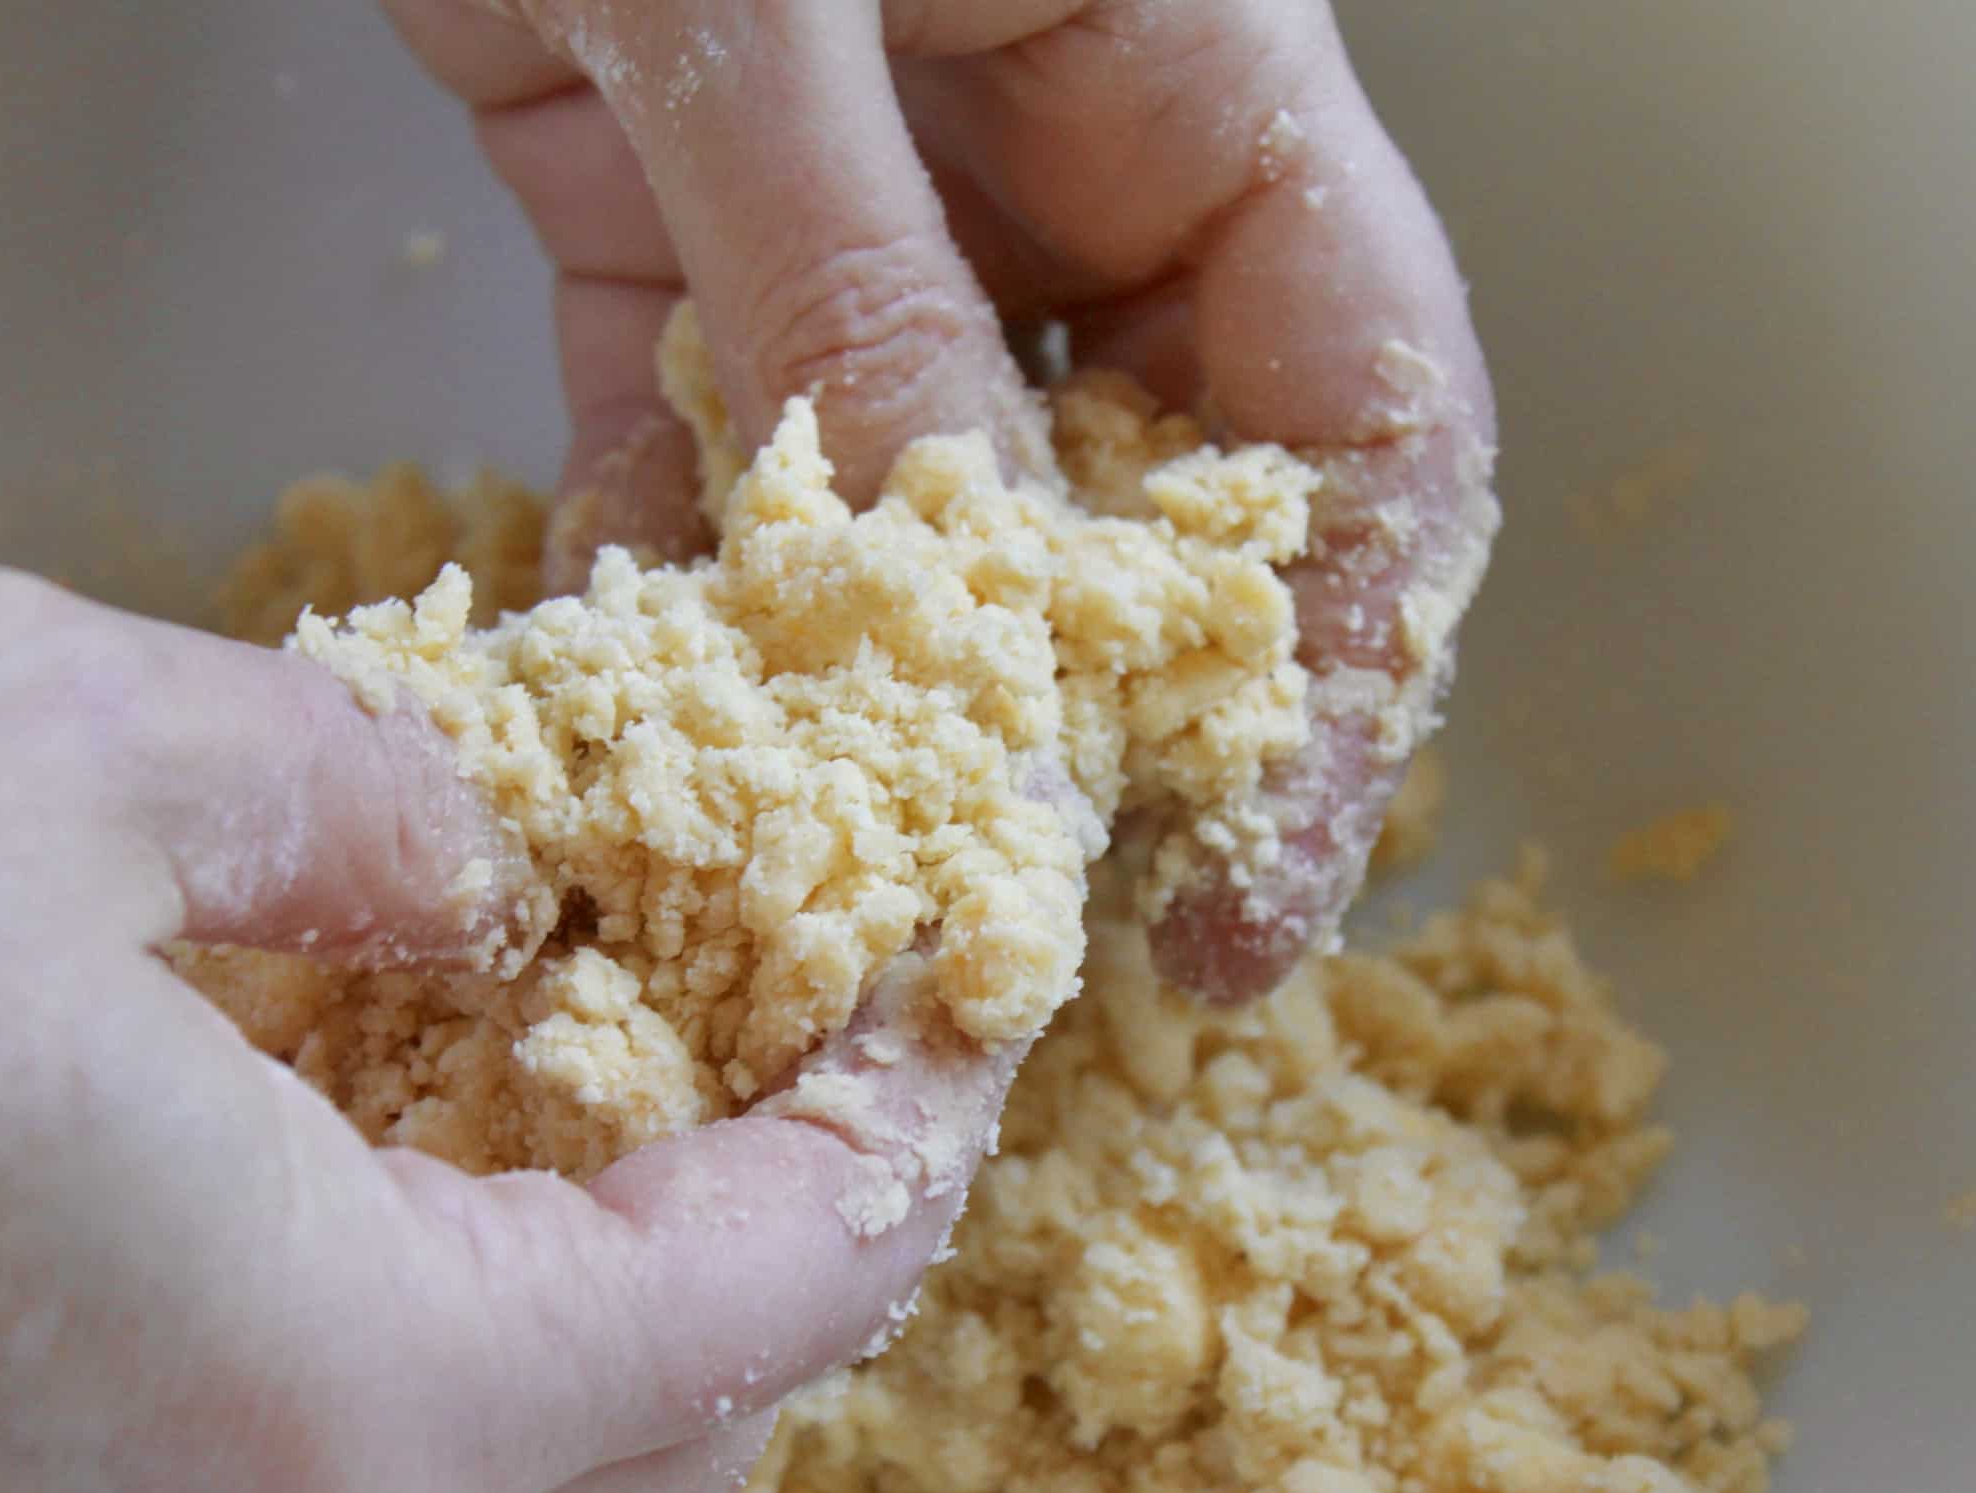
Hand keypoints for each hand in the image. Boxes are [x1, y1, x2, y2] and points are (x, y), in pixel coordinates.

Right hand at [0, 564, 1017, 1492]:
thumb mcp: (54, 751)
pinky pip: (312, 1491)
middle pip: (668, 1434)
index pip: (770, 1288)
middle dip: (784, 1226)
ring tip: (622, 1089)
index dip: (898, 1122)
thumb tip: (459, 878)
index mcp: (334, 1410)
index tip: (957, 994)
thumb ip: (342, 806)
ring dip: (609, 1300)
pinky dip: (416, 1346)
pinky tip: (382, 1174)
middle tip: (823, 1035)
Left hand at [389, 0, 1500, 1003]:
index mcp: (1198, 71)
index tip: (1245, 886)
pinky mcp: (683, 234)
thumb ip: (865, 278)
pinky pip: (712, 445)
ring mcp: (875, 209)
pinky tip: (614, 718)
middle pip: (1158, 488)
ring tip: (814, 875)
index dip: (1334, 662)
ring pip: (931, 499)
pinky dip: (665, 577)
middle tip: (1018, 925)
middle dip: (1099, 717)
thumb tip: (952, 575)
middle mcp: (1068, 161)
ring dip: (867, 680)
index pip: (1361, 403)